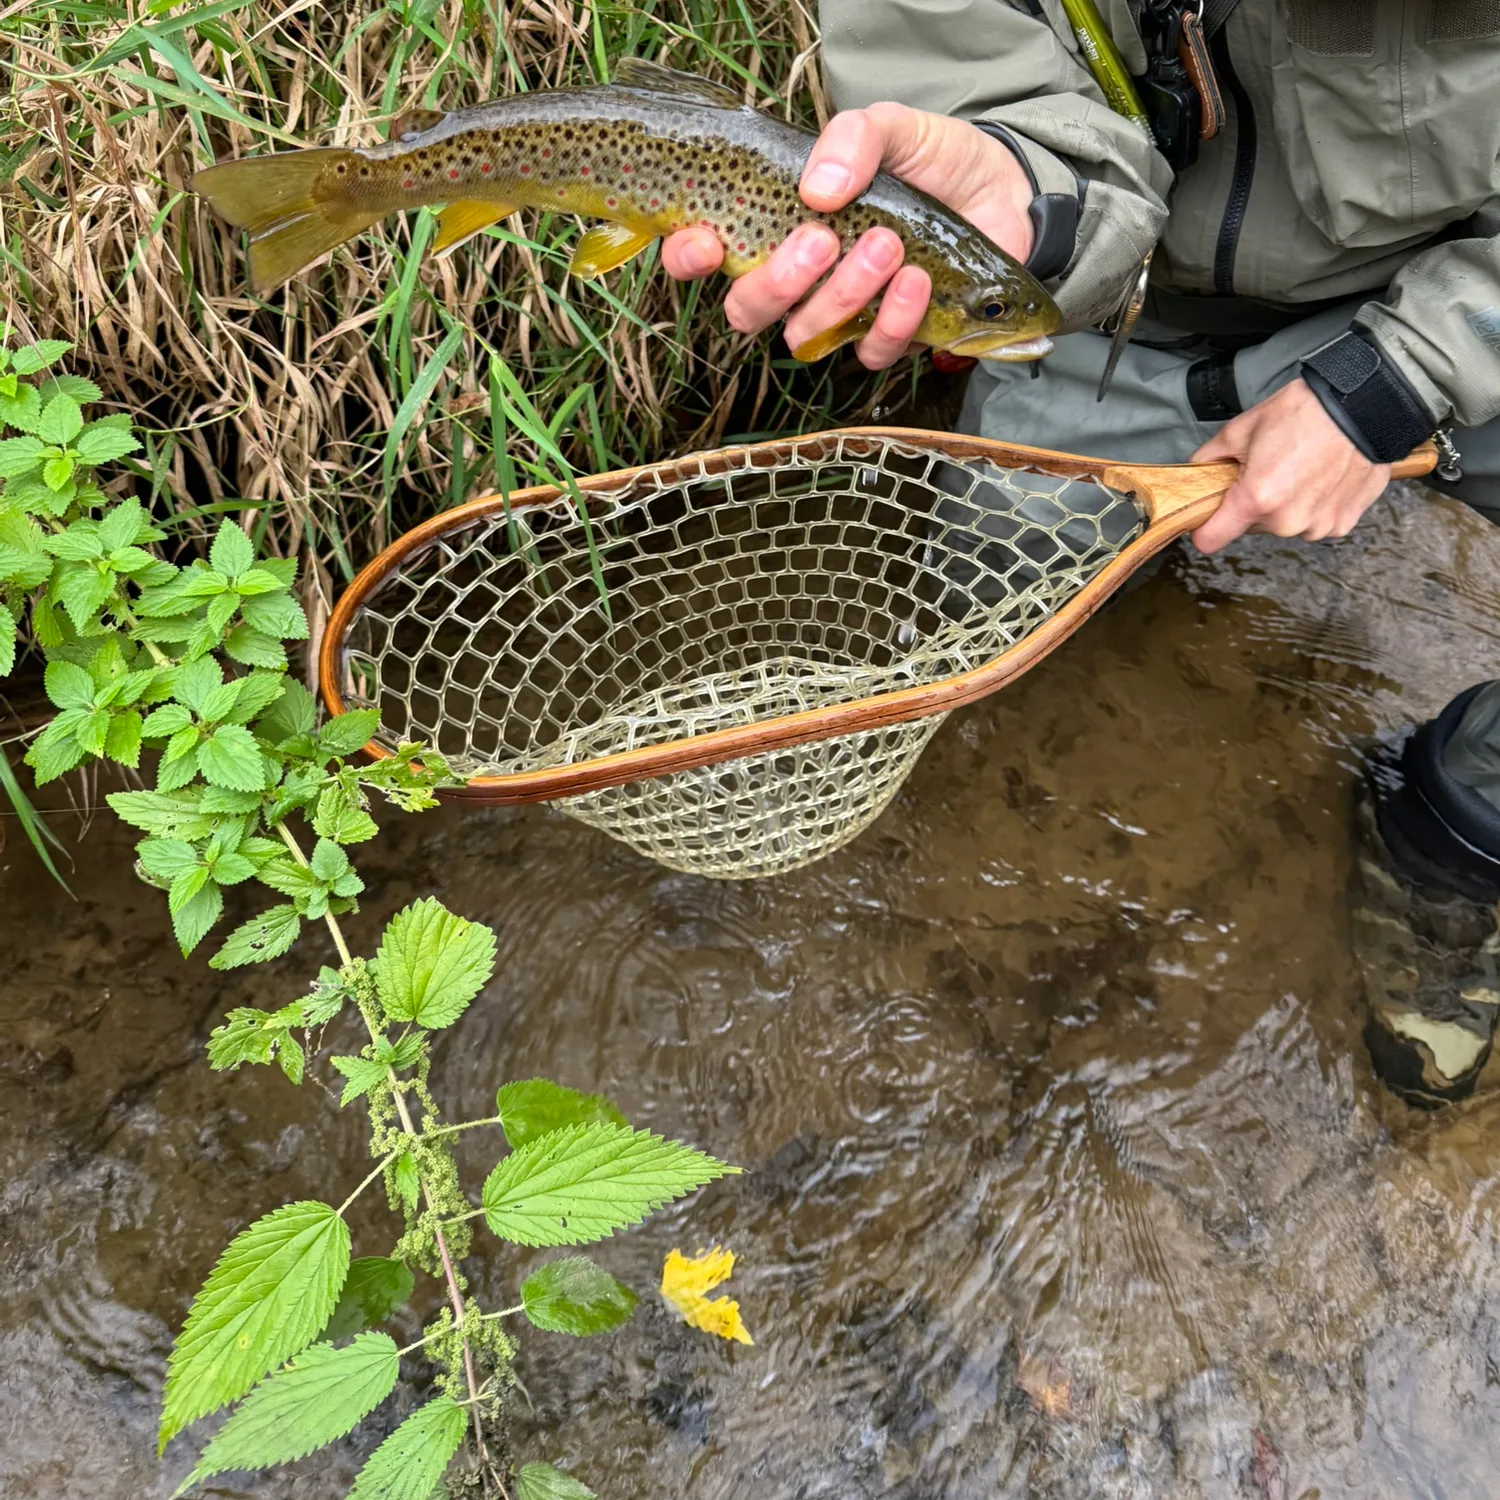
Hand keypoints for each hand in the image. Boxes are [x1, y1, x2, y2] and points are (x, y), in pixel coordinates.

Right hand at [660, 102, 1035, 369]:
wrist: (1003, 192)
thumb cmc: (932, 160)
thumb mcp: (892, 127)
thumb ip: (852, 139)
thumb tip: (816, 189)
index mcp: (775, 224)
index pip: (702, 253)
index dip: (687, 257)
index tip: (707, 242)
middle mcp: (797, 280)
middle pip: (746, 310)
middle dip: (778, 282)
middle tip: (822, 240)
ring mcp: (839, 314)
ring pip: (805, 336)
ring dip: (842, 295)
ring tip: (887, 245)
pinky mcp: (888, 337)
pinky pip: (870, 351)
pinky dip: (892, 318)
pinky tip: (917, 279)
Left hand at [1188, 379, 1390, 552]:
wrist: (1363, 405)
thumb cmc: (1305, 412)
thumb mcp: (1242, 428)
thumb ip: (1210, 457)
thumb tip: (1197, 469)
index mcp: (1256, 499)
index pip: (1210, 539)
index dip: (1204, 528)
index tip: (1208, 518)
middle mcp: (1286, 521)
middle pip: (1251, 526)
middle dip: (1253, 504)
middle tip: (1269, 471)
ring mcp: (1317, 525)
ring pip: (1285, 524)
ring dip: (1287, 506)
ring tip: (1301, 471)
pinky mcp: (1342, 523)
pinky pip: (1316, 521)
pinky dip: (1316, 505)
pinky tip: (1323, 478)